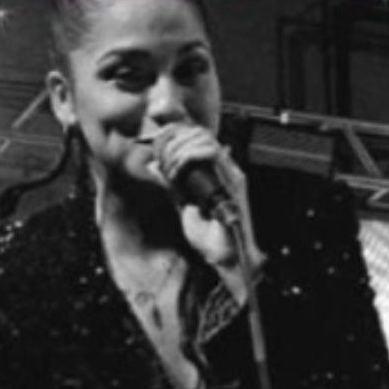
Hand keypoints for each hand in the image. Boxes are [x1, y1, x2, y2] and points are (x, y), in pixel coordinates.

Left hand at [148, 124, 264, 302]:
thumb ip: (170, 182)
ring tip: (171, 171)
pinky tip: (178, 173)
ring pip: (204, 138)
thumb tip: (154, 165)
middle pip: (200, 132)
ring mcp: (231, 173)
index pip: (198, 136)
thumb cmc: (208, 236)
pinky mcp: (234, 180)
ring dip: (180, 150)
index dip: (176, 132)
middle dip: (174, 141)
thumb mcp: (181, 202)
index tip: (157, 142)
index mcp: (215, 170)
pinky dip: (188, 157)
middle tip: (162, 161)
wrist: (223, 256)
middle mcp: (225, 168)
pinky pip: (211, 154)